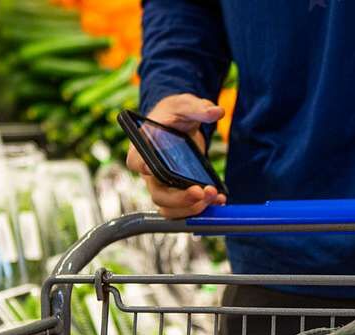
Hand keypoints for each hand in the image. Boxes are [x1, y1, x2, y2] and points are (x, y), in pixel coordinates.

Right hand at [126, 94, 227, 218]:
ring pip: (170, 208)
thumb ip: (198, 108)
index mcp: (143, 148)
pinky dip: (202, 209)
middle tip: (201, 191)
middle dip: (180, 198)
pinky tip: (219, 199)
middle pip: (157, 194)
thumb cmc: (175, 114)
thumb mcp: (184, 106)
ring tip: (213, 196)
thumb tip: (216, 111)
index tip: (155, 169)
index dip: (144, 167)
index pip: (135, 162)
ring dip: (192, 208)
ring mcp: (164, 185)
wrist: (180, 125)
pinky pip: (185, 209)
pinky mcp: (178, 193)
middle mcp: (150, 172)